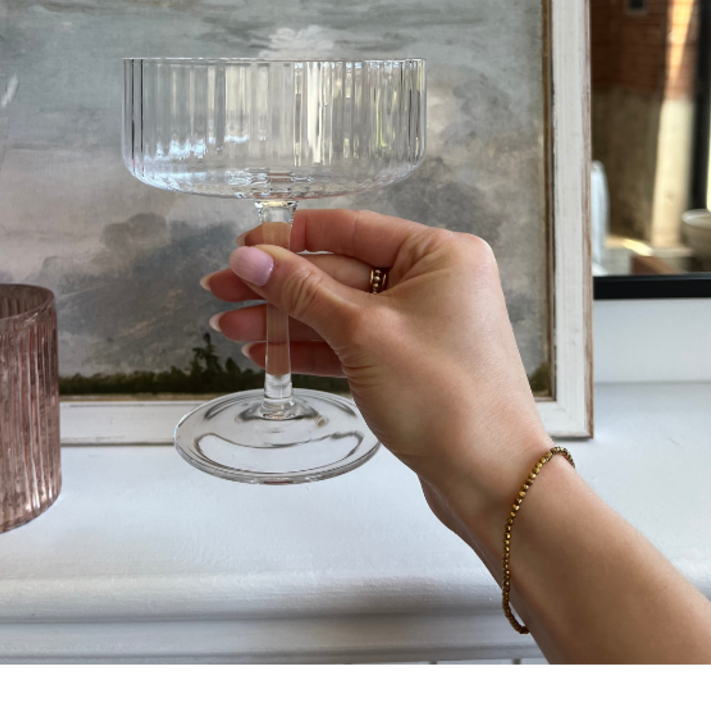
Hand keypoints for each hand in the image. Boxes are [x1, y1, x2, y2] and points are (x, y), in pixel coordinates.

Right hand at [202, 209, 551, 546]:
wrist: (491, 480)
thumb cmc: (444, 397)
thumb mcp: (363, 333)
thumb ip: (302, 291)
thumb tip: (248, 258)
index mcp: (439, 253)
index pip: (349, 229)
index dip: (287, 239)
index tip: (238, 249)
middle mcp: (434, 282)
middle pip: (339, 271)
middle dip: (277, 285)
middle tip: (218, 289)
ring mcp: (421, 325)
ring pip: (339, 312)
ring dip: (284, 320)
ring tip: (228, 326)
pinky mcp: (409, 365)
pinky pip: (351, 344)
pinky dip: (310, 348)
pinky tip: (264, 351)